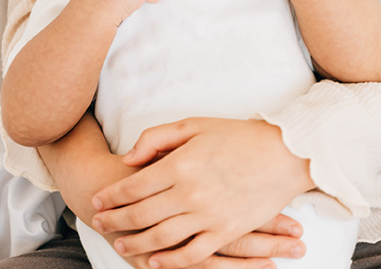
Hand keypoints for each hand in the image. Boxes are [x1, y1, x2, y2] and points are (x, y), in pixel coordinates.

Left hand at [89, 118, 313, 268]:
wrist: (284, 154)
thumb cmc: (237, 136)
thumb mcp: (192, 125)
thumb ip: (155, 139)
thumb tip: (128, 160)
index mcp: (179, 165)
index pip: (133, 186)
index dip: (111, 196)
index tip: (97, 200)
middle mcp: (190, 194)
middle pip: (141, 214)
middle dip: (115, 221)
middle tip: (98, 224)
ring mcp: (208, 216)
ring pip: (162, 238)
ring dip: (136, 243)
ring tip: (120, 244)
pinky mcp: (226, 232)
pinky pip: (193, 253)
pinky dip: (171, 261)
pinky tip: (155, 261)